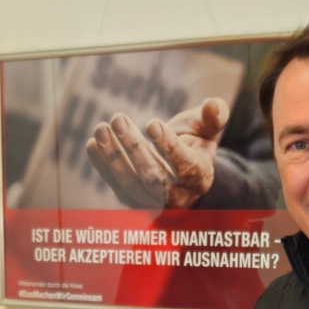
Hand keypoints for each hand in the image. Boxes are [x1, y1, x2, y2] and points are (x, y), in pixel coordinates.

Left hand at [86, 98, 230, 208]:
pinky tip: (93, 143)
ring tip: (101, 128)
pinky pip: (116, 186)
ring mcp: (153, 204)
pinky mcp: (133, 202)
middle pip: (154, 178)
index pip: (185, 167)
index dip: (168, 147)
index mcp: (200, 178)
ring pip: (131, 184)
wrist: (180, 174)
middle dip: (134, 148)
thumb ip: (214, 116)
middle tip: (118, 118)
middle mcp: (178, 198)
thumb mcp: (207, 129)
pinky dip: (103, 165)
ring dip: (113, 156)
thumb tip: (213, 105)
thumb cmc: (195, 144)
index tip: (151, 123)